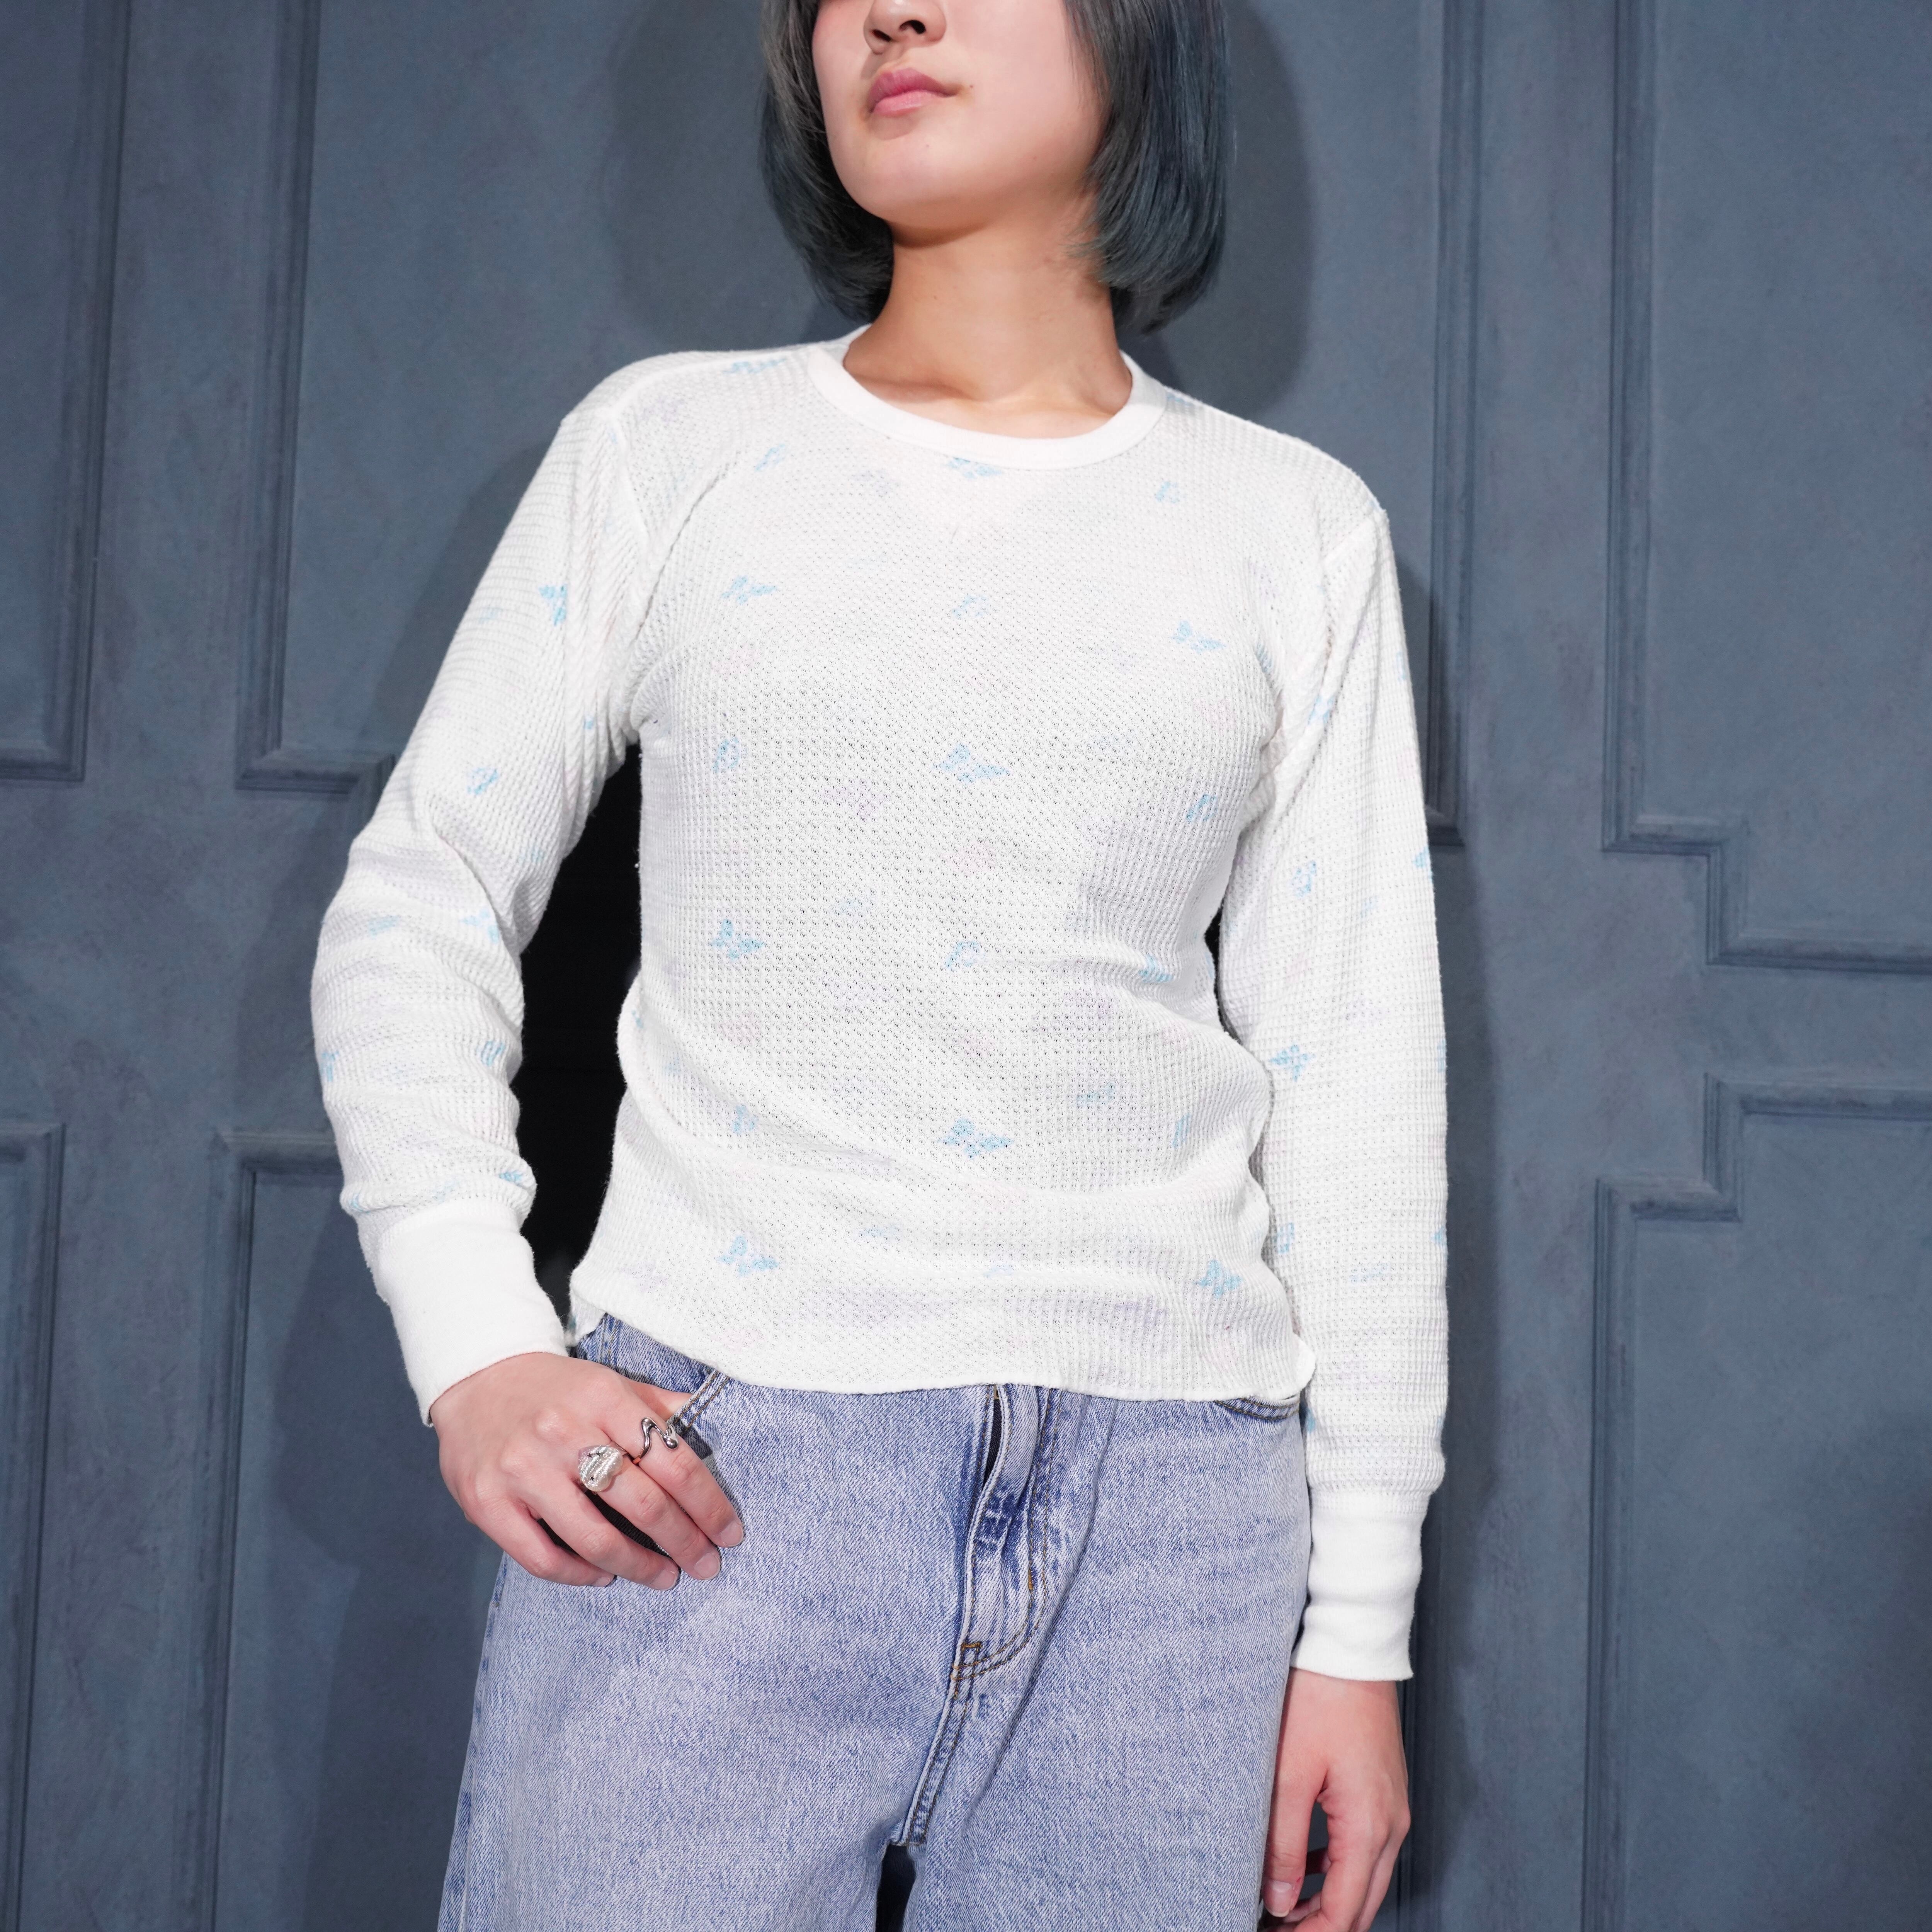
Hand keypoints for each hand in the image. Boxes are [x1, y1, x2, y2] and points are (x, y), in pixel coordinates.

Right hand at [428, 1351, 744, 1589]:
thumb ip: (656, 1407)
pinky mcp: (488, 1503)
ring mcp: (523, 1471)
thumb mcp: (609, 1382)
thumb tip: (708, 1417)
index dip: (708, 1504)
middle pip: (642, 1504)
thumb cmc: (555, 1387)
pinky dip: (580, 1575)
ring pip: (594, 1538)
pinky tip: (603, 1576)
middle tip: (706, 1565)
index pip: (672, 1462)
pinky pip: (543, 1557)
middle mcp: (563, 1433)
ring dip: (638, 1566)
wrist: (477, 1376)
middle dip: (684, 1542)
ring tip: (664, 1577)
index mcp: (603, 1400)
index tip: (729, 1532)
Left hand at [1261, 1668, 1410, 1926]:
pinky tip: (1305, 1865)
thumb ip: (1285, 1843)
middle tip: (1273, 1930)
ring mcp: (1392, 1808)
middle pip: (1361, 1905)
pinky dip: (1337, 1868)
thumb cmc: (1319, 1699)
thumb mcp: (1288, 1774)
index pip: (1345, 1913)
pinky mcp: (1383, 1792)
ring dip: (1328, 1900)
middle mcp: (1391, 1824)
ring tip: (1281, 1907)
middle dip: (1320, 1927)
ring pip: (1365, 1878)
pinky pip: (1365, 1847)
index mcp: (1370, 1826)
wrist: (1350, 1648)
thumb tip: (1279, 1901)